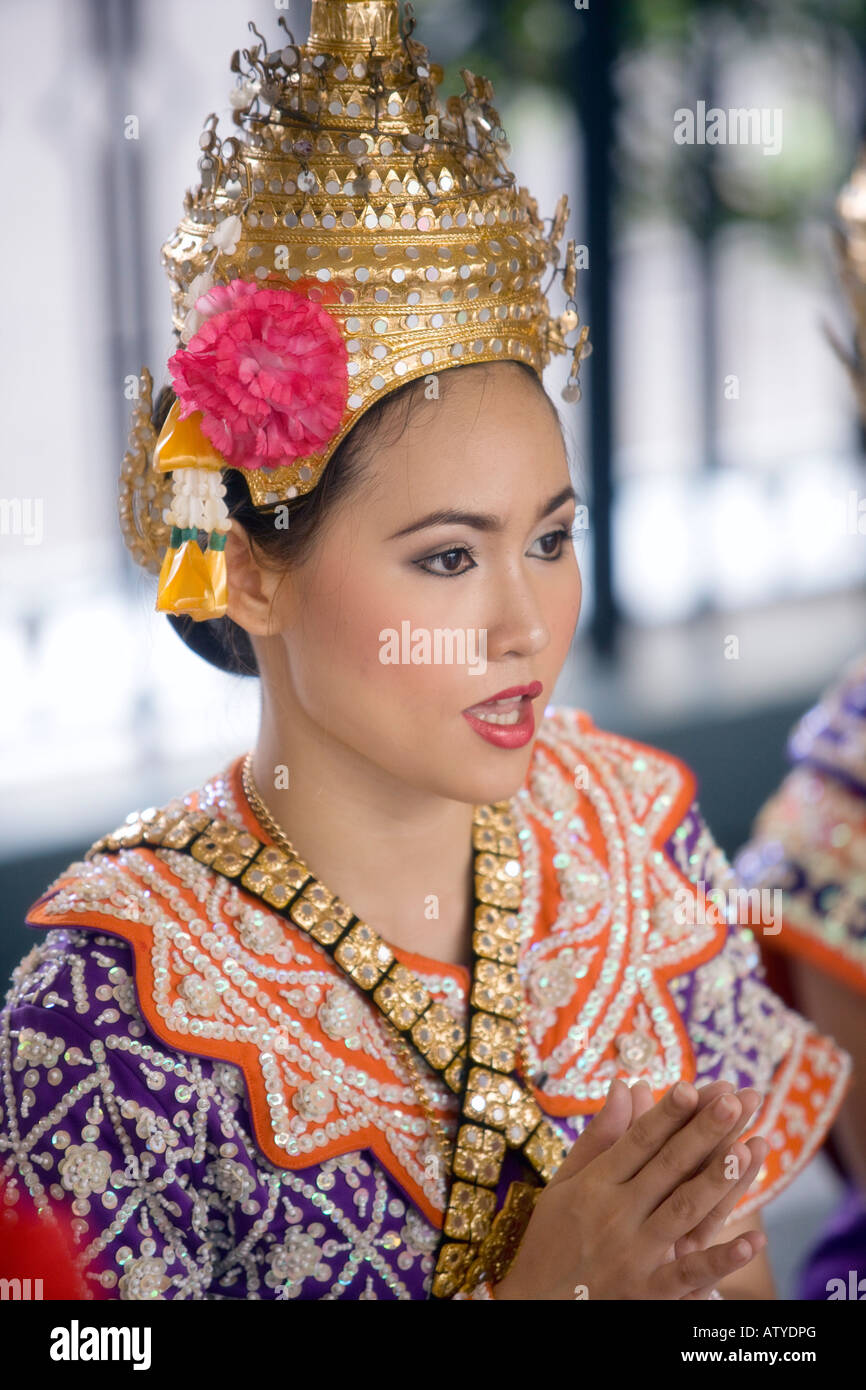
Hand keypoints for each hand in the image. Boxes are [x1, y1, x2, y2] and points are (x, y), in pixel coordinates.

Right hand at [493, 1078, 768, 1299]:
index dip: (666, 1114)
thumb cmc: (550, 1239)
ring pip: (684, 1211)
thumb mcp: (563, 1183)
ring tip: (748, 1149)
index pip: (638, 1141)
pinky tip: (752, 1241)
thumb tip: (623, 1086)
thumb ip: (597, 1137)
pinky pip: (689, 1274)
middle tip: (733, 1100)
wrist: (537, 1307)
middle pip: (668, 1167)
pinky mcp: (649, 1291)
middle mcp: (617, 1214)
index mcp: (596, 1184)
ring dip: (718, 1180)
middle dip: (703, 1132)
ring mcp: (636, 1254)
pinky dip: (721, 1260)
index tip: (692, 1086)